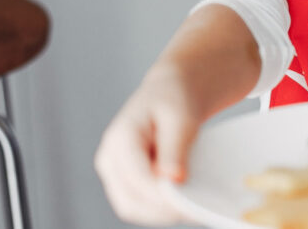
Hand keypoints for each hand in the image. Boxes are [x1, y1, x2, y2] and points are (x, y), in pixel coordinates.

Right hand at [94, 69, 203, 225]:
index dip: (162, 195)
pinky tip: (185, 204)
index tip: (190, 203)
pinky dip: (161, 210)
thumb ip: (175, 149)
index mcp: (120, 138)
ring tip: (193, 208)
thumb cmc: (176, 100)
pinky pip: (140, 206)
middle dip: (163, 211)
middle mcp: (110, 159)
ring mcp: (115, 173)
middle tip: (197, 211)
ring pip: (133, 209)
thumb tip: (172, 180)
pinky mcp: (125, 182)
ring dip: (162, 214)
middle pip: (130, 201)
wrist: (170, 93)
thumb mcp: (181, 118)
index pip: (137, 177)